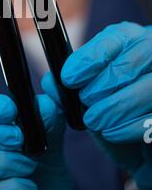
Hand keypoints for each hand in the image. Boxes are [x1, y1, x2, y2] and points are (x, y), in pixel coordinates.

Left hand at [44, 22, 151, 189]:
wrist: (140, 151)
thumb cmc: (113, 116)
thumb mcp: (87, 100)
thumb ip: (67, 90)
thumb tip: (49, 82)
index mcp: (133, 41)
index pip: (117, 38)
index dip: (91, 57)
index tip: (68, 77)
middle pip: (134, 61)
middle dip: (104, 83)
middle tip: (85, 101)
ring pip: (149, 87)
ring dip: (115, 106)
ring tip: (94, 120)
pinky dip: (129, 126)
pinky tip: (111, 133)